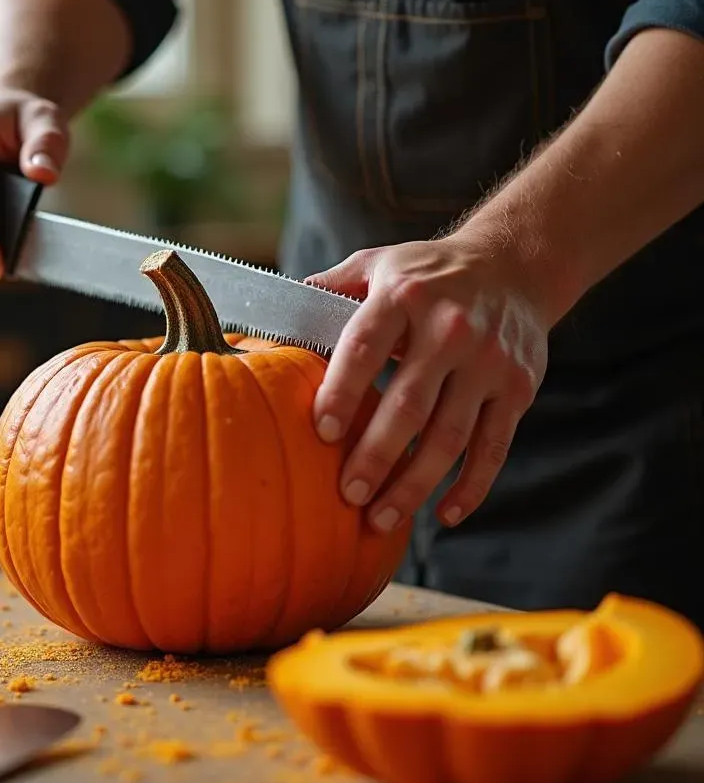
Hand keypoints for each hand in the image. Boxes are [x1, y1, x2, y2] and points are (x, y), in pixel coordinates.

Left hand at [306, 237, 548, 533]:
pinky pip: (494, 447)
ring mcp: (489, 362)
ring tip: (381, 518)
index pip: (366, 346)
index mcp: (404, 297)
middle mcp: (450, 328)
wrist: (515, 264)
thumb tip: (263, 326)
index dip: (343, 389)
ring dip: (415, 484)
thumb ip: (325, 291)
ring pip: (451, 435)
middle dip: (377, 454)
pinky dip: (471, 486)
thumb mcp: (376, 265)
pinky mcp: (519, 388)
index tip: (321, 431)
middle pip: (410, 404)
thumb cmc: (428, 274)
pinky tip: (443, 514)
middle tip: (348, 495)